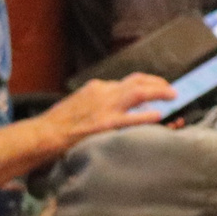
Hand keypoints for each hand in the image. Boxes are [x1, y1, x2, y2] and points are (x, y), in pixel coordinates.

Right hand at [44, 74, 173, 150]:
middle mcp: (103, 92)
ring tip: (172, 96)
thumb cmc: (56, 124)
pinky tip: (160, 116)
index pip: (126, 81)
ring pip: (139, 92)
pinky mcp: (105, 124)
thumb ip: (95, 103)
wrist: (43, 134)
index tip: (154, 87)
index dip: (145, 83)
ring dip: (159, 92)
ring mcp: (105, 107)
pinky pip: (132, 118)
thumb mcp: (77, 105)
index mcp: (96, 87)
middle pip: (138, 81)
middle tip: (170, 90)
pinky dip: (148, 115)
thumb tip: (108, 107)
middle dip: (157, 83)